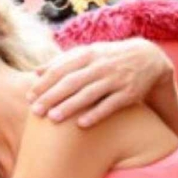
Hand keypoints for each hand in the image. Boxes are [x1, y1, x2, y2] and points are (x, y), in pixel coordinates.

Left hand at [28, 38, 170, 127]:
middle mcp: (99, 66)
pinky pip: (110, 105)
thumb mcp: (87, 53)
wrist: (148, 58)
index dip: (44, 83)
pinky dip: (95, 114)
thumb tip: (36, 71)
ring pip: (88, 94)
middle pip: (71, 82)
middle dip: (51, 96)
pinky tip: (81, 124)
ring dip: (69, 106)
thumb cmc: (108, 58)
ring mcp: (115, 79)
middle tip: (35, 111)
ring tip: (52, 118)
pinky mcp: (129, 94)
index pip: (60, 69)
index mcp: (87, 55)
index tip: (29, 96)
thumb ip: (62, 62)